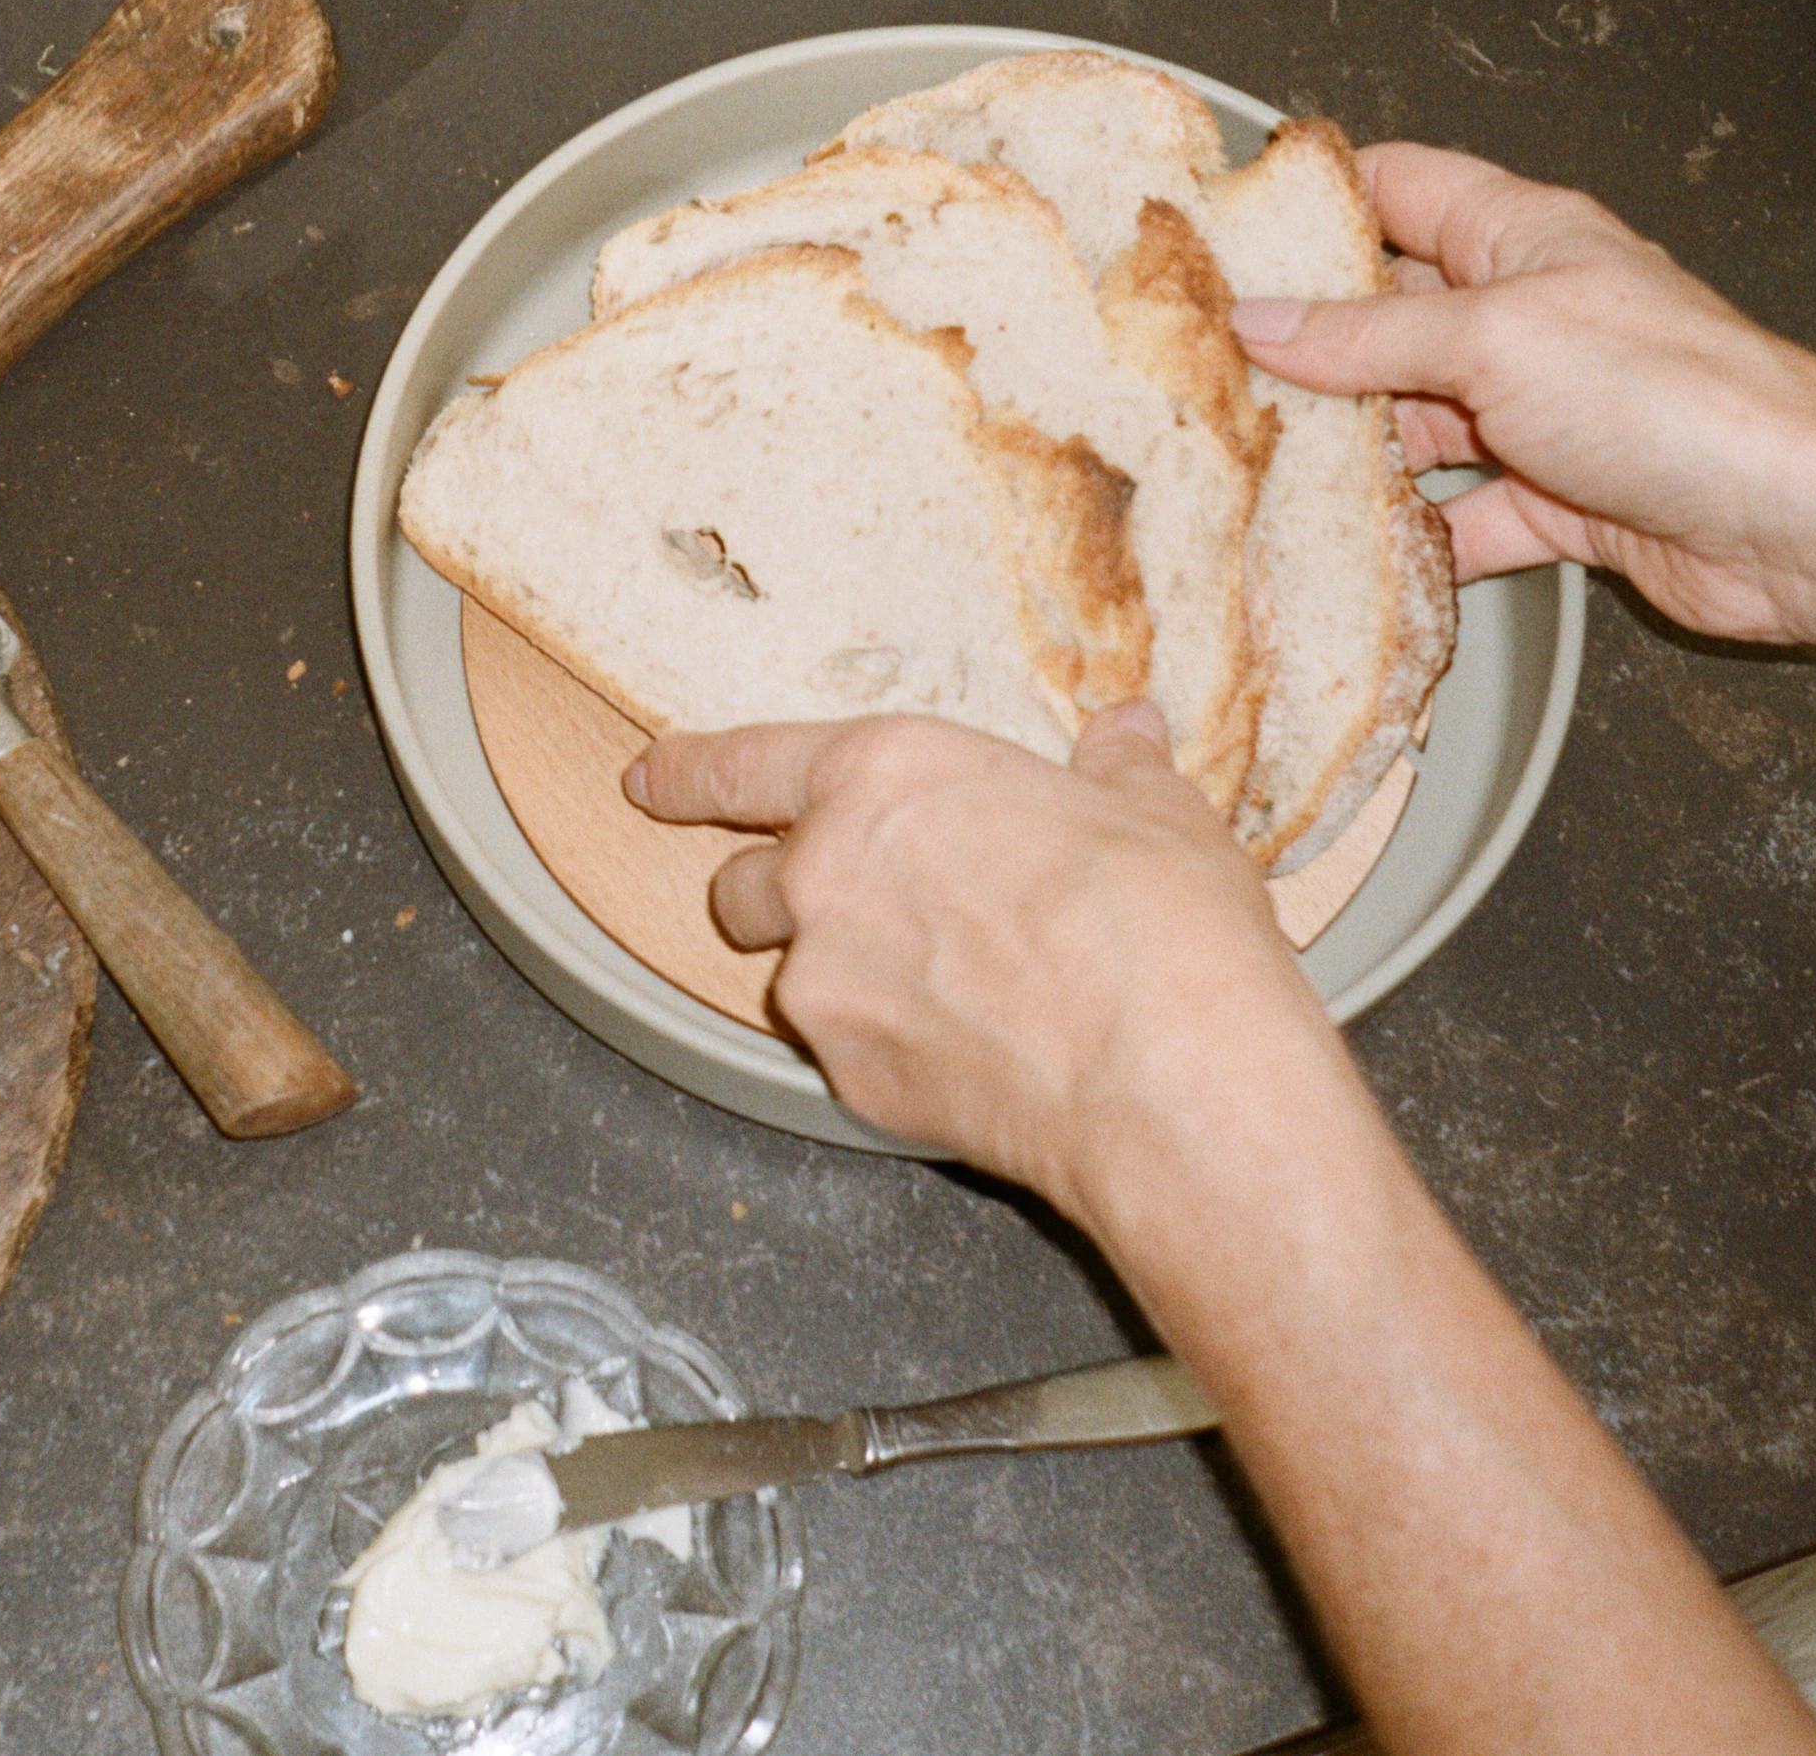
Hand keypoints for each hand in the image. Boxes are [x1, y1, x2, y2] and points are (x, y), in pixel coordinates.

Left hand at [625, 706, 1329, 1226]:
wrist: (1164, 1068)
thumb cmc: (1159, 926)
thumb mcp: (1152, 814)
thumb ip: (1116, 773)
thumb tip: (1128, 738)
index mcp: (885, 777)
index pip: (744, 765)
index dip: (689, 774)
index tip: (651, 780)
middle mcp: (827, 872)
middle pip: (745, 884)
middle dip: (780, 896)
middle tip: (864, 909)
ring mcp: (826, 983)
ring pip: (789, 978)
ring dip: (836, 979)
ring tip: (942, 992)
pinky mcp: (849, 1078)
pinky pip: (846, 1057)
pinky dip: (889, 1054)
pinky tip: (973, 1056)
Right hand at [1230, 143, 1815, 644]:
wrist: (1794, 517)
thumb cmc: (1672, 393)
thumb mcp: (1491, 339)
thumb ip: (1367, 336)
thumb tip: (1261, 320)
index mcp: (1523, 237)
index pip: (1403, 186)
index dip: (1322, 195)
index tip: (1231, 220)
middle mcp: (1531, 315)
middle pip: (1395, 313)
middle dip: (1310, 339)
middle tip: (1208, 362)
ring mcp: (1547, 411)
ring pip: (1421, 421)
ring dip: (1354, 447)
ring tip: (1257, 461)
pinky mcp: (1562, 501)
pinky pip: (1466, 515)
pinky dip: (1418, 536)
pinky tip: (1356, 549)